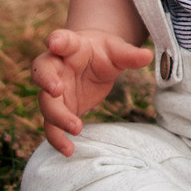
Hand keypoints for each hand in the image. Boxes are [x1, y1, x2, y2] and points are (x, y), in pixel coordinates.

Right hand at [31, 27, 154, 156]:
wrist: (93, 61)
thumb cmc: (103, 52)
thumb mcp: (118, 51)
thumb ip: (129, 55)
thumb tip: (148, 56)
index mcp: (71, 46)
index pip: (61, 39)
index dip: (57, 40)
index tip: (54, 43)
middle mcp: (56, 67)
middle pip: (42, 72)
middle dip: (46, 80)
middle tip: (57, 90)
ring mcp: (54, 90)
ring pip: (46, 103)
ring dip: (57, 116)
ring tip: (76, 128)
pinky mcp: (59, 109)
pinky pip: (52, 125)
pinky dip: (57, 139)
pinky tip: (68, 151)